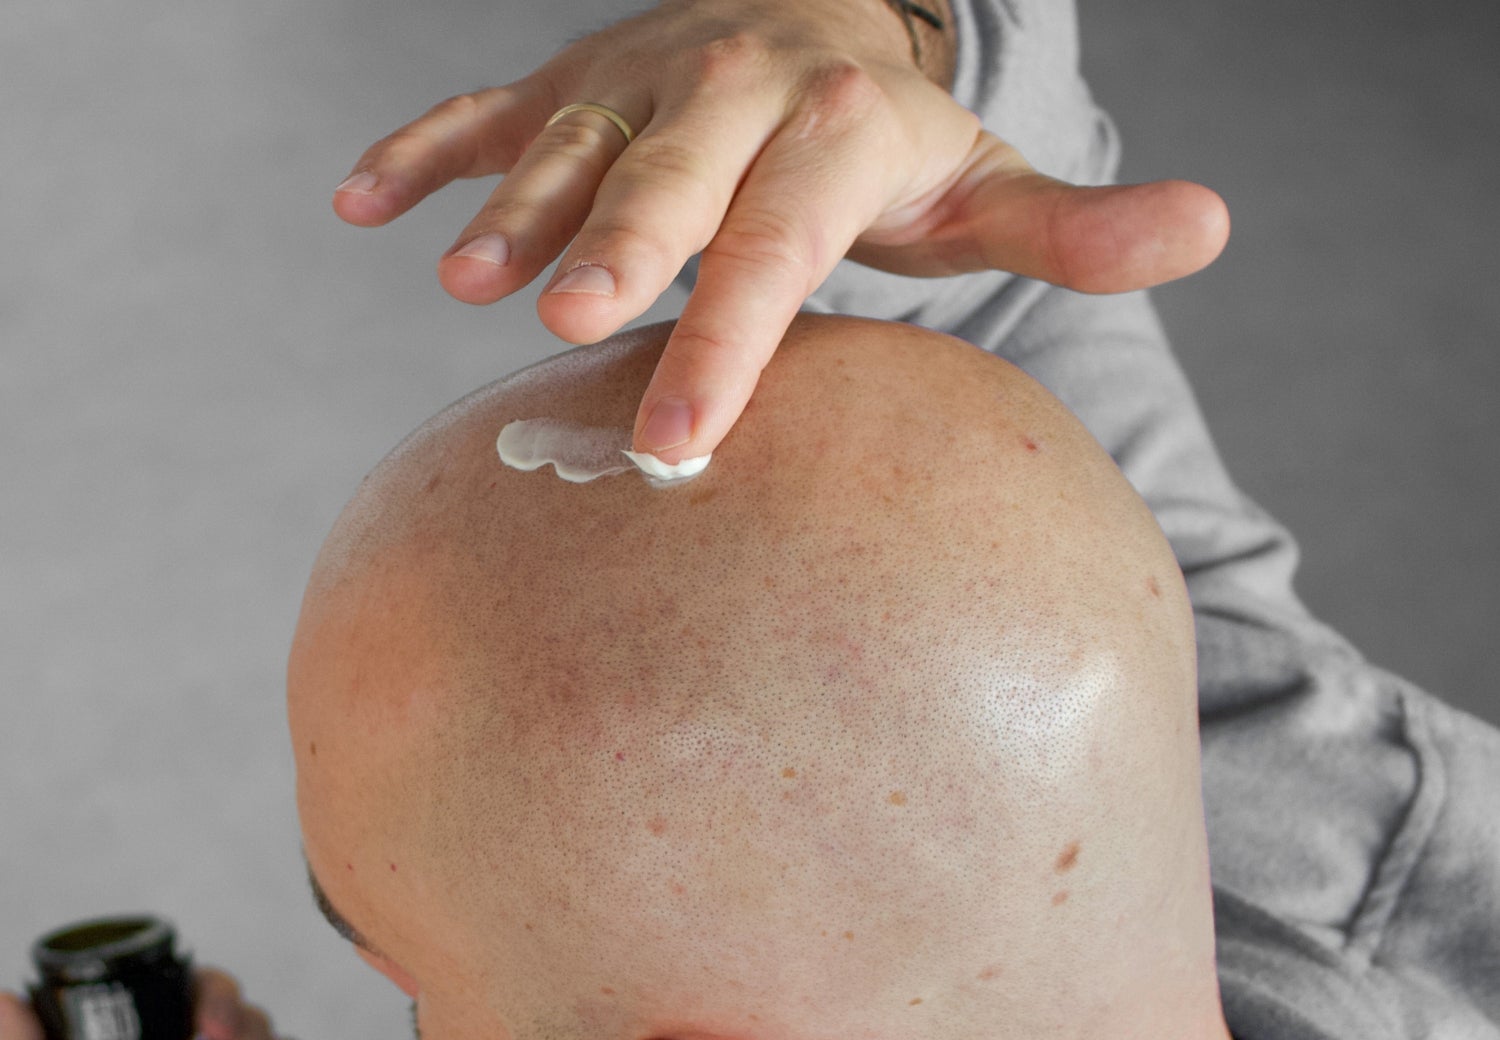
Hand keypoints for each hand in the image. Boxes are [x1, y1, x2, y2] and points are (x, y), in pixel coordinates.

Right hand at [331, 0, 1227, 463]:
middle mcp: (727, 87)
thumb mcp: (987, 182)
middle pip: (669, 181)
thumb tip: (1213, 227)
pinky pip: (485, 109)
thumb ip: (1080, 222)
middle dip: (621, 248)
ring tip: (467, 281)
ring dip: (514, 207)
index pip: (777, 249)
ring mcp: (635, 82)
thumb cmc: (891, 146)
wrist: (814, 17)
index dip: (731, 345)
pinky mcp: (568, 83)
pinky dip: (422, 150)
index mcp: (826, 129)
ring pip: (568, 142)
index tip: (683, 451)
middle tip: (576, 319)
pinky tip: (357, 202)